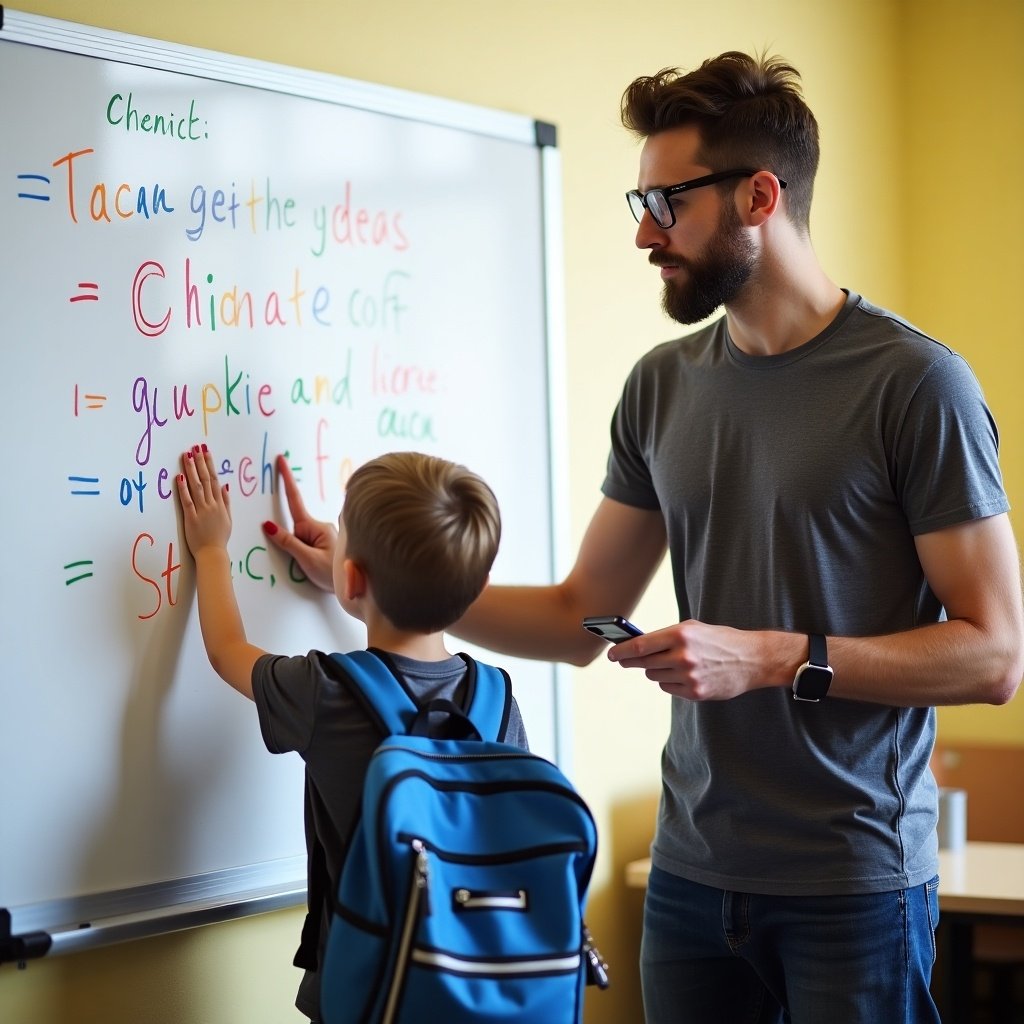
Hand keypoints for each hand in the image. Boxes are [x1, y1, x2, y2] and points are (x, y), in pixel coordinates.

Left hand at [176, 444, 231, 555]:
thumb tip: (225, 486)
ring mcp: (202, 511)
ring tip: (187, 456)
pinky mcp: (192, 518)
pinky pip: (187, 501)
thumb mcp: (228, 519)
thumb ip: (226, 502)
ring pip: (197, 486)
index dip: (210, 465)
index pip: (215, 480)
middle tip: (196, 448)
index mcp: (220, 504)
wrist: (213, 554)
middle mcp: (212, 504)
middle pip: (206, 479)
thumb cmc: (219, 538)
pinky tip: (180, 478)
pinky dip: (184, 489)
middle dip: (201, 462)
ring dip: (192, 470)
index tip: (206, 452)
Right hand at [261, 454, 336, 591]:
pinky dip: (303, 555)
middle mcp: (319, 527)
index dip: (286, 479)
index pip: (294, 499)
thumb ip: (287, 542)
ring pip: (298, 538)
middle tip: (305, 561)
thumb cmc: (334, 574)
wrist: (358, 586)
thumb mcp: (307, 559)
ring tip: (317, 570)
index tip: (281, 460)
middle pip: (293, 527)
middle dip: (291, 543)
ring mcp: (322, 535)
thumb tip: (269, 525)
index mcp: (314, 527)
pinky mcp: (324, 544)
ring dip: (300, 554)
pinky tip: (317, 568)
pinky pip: (305, 545)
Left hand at [607, 619, 777, 700]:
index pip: (640, 646)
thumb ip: (664, 636)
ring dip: (655, 670)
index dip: (621, 651)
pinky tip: (682, 674)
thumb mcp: (692, 628)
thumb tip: (636, 645)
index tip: (610, 654)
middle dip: (630, 661)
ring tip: (669, 662)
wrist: (751, 659)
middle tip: (622, 660)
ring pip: (654, 676)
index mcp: (681, 635)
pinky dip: (669, 681)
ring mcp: (689, 677)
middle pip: (643, 663)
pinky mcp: (695, 692)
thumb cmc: (718, 640)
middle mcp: (683, 656)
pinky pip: (668, 687)